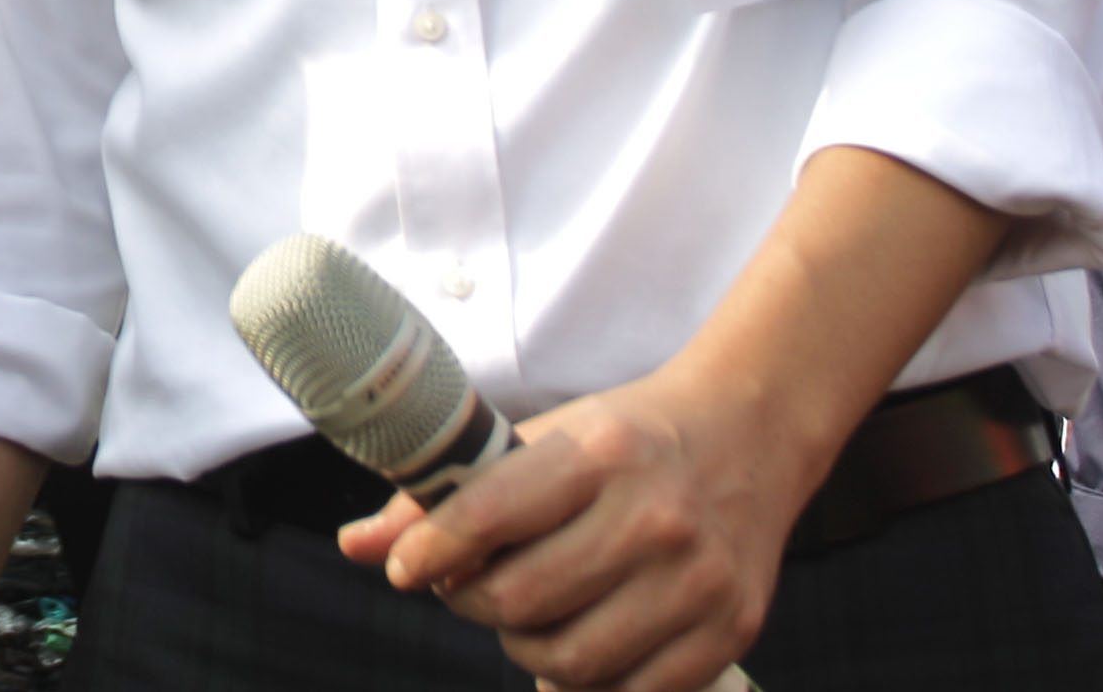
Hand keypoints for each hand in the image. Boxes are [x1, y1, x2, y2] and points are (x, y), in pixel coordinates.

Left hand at [342, 369, 795, 691]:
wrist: (748, 436)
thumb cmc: (627, 441)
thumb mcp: (544, 439)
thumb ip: (448, 494)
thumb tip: (354, 545)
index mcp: (600, 454)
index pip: (489, 515)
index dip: (429, 552)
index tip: (405, 568)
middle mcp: (654, 517)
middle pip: (522, 600)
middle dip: (471, 603)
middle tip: (466, 589)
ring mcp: (698, 579)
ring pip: (573, 658)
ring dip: (524, 648)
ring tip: (521, 619)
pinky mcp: (730, 629)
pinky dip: (588, 683)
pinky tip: (576, 651)